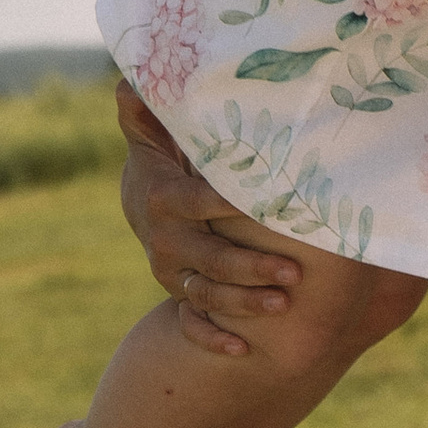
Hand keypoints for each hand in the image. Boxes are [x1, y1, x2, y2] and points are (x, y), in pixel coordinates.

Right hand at [113, 80, 297, 354]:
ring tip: (284, 305)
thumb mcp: (155, 131)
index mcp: (165, 198)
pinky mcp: (178, 293)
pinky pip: (190, 322)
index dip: (230, 207)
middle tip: (294, 272)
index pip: (199, 204)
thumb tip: (132, 77)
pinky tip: (242, 351)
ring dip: (243, 303)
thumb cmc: (166, 154)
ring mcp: (172, 271)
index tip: (270, 206)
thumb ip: (150, 108)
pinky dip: (211, 338)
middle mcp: (166, 240)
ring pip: (206, 293)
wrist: (143, 197)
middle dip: (250, 267)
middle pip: (209, 258)